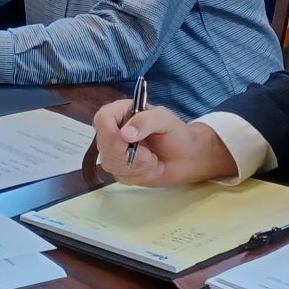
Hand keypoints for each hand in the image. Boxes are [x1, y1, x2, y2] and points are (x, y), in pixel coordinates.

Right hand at [90, 101, 235, 186]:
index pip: (102, 119)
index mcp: (121, 112)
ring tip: (153, 160)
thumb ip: (146, 122)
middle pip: (104, 145)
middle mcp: (113, 130)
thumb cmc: (177, 134)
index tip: (129, 141)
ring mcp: (113, 151)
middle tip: (151, 156)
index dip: (111, 133)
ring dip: (137, 167)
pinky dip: (139, 176)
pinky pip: (119, 176)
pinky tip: (150, 168)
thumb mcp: (166, 120)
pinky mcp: (118, 169)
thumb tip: (125, 134)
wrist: (186, 157)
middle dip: (130, 155)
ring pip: (110, 163)